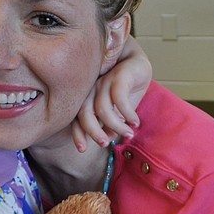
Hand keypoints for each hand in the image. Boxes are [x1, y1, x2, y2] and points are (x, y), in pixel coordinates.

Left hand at [71, 35, 149, 151]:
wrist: (137, 64)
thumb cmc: (124, 89)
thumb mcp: (116, 110)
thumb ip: (109, 124)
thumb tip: (108, 139)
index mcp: (86, 98)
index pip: (76, 118)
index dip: (77, 134)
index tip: (82, 149)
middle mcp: (91, 90)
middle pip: (84, 114)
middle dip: (93, 132)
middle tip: (105, 144)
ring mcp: (104, 82)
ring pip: (102, 108)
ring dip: (116, 126)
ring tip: (129, 134)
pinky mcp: (119, 76)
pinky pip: (119, 98)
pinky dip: (127, 113)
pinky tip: (135, 121)